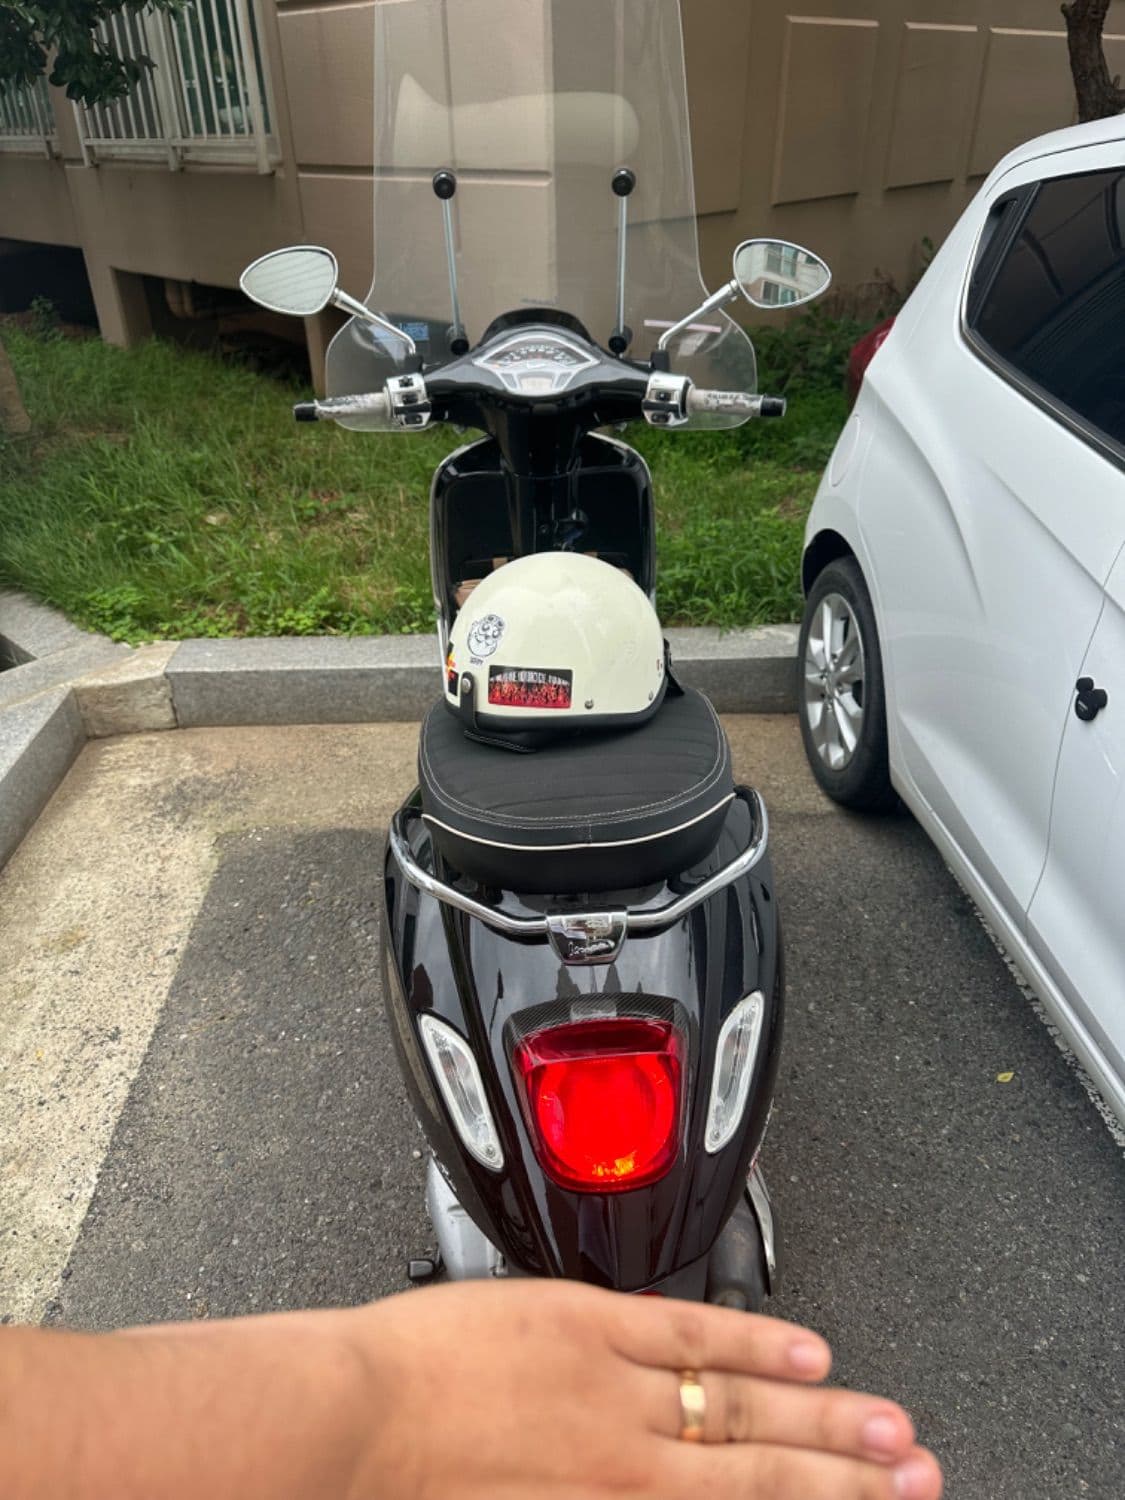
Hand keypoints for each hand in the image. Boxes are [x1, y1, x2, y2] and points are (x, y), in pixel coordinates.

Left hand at [346, 1279, 942, 1499]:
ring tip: (892, 1426)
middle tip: (918, 1479)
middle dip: (850, 1481)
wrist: (347, 1430)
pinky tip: (804, 1346)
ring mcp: (616, 1392)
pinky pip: (691, 1331)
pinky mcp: (588, 1325)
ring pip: (747, 1404)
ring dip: (829, 1416)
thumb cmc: (410, 1494)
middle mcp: (632, 1471)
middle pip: (768, 1473)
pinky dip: (755, 1338)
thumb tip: (667, 1491)